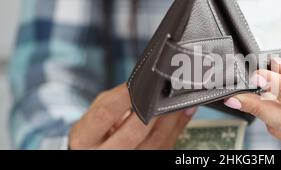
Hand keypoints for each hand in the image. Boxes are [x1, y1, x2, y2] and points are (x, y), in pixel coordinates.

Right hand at [69, 84, 196, 149]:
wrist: (96, 156)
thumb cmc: (95, 136)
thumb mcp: (94, 119)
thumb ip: (114, 101)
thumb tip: (144, 83)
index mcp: (84, 138)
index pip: (106, 113)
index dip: (126, 95)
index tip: (141, 81)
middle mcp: (104, 154)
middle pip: (135, 131)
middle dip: (153, 108)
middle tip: (166, 90)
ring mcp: (129, 161)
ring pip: (156, 141)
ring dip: (171, 117)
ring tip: (178, 98)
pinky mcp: (148, 162)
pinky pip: (166, 146)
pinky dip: (177, 127)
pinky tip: (182, 112)